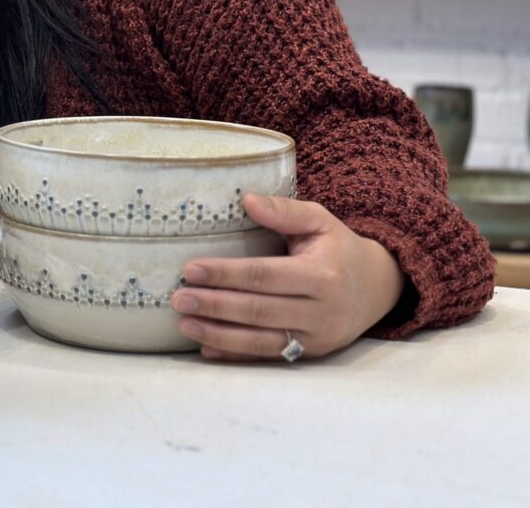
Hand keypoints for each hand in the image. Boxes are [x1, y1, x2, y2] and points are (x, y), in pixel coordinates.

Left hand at [171, 193, 406, 361]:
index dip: (225, 274)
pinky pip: (269, 357)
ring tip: (184, 324)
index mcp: (321, 275)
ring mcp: (317, 337)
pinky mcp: (312, 353)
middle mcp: (321, 311)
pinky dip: (236, 355)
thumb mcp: (320, 220)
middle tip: (178, 298)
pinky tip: (206, 349)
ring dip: (218, 335)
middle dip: (215, 305)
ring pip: (261, 340)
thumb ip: (285, 210)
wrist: (379, 288)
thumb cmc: (339, 248)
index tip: (190, 269)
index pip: (264, 275)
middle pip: (258, 310)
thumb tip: (247, 200)